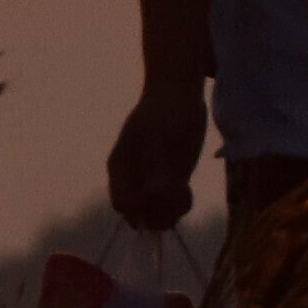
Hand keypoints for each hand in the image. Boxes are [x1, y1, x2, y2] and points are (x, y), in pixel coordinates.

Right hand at [106, 84, 207, 235]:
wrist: (179, 92)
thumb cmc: (168, 112)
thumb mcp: (162, 141)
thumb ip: (158, 173)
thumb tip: (154, 202)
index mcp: (120, 168)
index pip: (122, 204)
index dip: (140, 208)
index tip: (161, 196)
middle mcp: (133, 178)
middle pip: (138, 214)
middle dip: (158, 213)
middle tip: (177, 196)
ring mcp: (152, 179)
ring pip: (156, 214)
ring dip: (171, 212)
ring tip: (184, 193)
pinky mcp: (171, 179)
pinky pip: (171, 205)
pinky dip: (180, 205)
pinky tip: (187, 191)